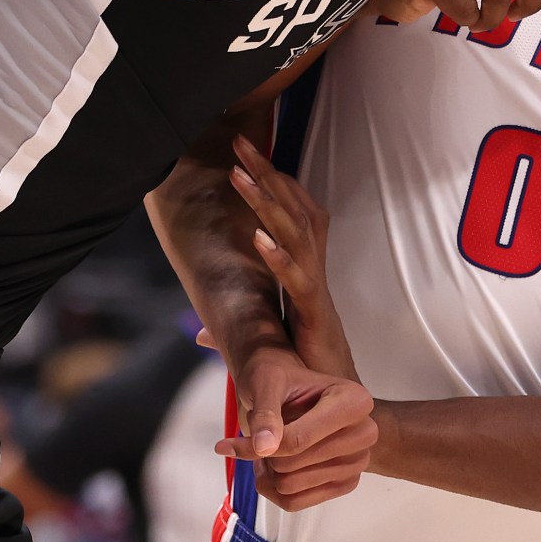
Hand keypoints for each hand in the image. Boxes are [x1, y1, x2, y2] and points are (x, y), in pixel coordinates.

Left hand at [220, 343, 376, 509]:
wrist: (287, 388)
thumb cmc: (276, 377)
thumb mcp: (265, 383)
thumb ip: (265, 413)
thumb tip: (264, 448)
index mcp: (354, 401)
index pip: (298, 440)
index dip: (260, 443)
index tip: (227, 444)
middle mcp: (365, 433)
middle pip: (293, 466)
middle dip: (264, 455)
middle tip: (256, 437)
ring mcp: (358, 461)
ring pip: (291, 487)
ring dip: (266, 471)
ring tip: (265, 446)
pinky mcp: (346, 483)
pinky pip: (296, 503)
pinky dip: (273, 489)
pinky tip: (270, 465)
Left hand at [230, 134, 351, 379]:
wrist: (337, 397)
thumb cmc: (306, 362)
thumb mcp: (268, 336)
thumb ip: (240, 327)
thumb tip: (203, 334)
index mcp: (304, 265)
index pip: (291, 208)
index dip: (270, 177)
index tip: (242, 152)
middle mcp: (314, 268)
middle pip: (294, 208)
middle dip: (266, 173)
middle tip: (237, 144)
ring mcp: (315, 288)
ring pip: (296, 234)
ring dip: (266, 203)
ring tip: (238, 177)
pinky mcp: (314, 314)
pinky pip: (297, 280)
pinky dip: (278, 258)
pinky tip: (257, 239)